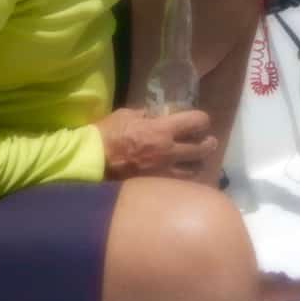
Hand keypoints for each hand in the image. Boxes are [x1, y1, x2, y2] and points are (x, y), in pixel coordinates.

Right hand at [97, 106, 218, 179]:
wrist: (91, 161)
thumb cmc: (107, 134)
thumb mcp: (127, 114)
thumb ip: (148, 114)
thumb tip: (159, 115)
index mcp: (162, 130)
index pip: (196, 122)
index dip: (203, 120)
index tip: (201, 121)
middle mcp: (168, 152)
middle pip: (202, 149)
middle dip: (209, 143)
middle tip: (209, 141)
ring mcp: (163, 172)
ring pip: (194, 170)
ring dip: (199, 163)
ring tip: (197, 160)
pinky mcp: (156, 186)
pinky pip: (179, 183)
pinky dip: (184, 178)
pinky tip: (182, 175)